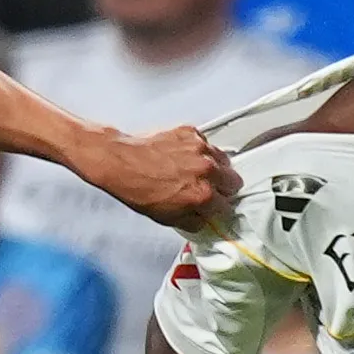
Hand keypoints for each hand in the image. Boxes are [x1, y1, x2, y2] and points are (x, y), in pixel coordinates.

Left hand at [78, 125, 240, 232]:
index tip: (213, 206)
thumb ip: (194, 220)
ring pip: (223, 160)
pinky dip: (199, 151)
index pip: (227, 205)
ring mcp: (200, 148)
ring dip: (215, 168)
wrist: (120, 162)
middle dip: (223, 188)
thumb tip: (205, 219)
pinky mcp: (192, 133)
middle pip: (233, 181)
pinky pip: (206, 144)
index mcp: (203, 195)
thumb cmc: (138, 189)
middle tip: (208, 189)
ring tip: (197, 171)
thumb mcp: (168, 218)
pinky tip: (184, 157)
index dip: (218, 208)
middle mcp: (207, 170)